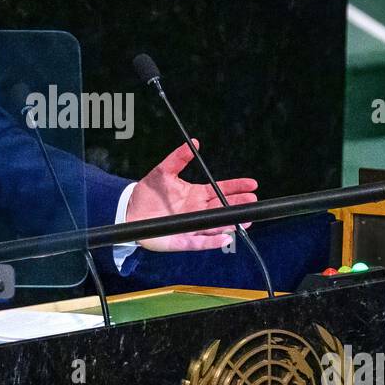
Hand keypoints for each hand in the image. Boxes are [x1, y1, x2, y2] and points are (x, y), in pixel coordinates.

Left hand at [126, 141, 258, 251]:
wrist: (130, 211)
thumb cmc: (148, 192)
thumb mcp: (163, 172)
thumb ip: (178, 158)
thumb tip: (193, 142)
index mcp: (196, 194)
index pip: (220, 190)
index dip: (236, 187)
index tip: (252, 184)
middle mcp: (197, 211)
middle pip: (223, 208)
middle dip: (239, 204)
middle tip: (253, 201)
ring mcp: (192, 226)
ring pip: (216, 226)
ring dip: (230, 223)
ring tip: (245, 219)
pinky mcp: (182, 240)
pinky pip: (200, 242)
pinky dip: (212, 242)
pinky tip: (225, 238)